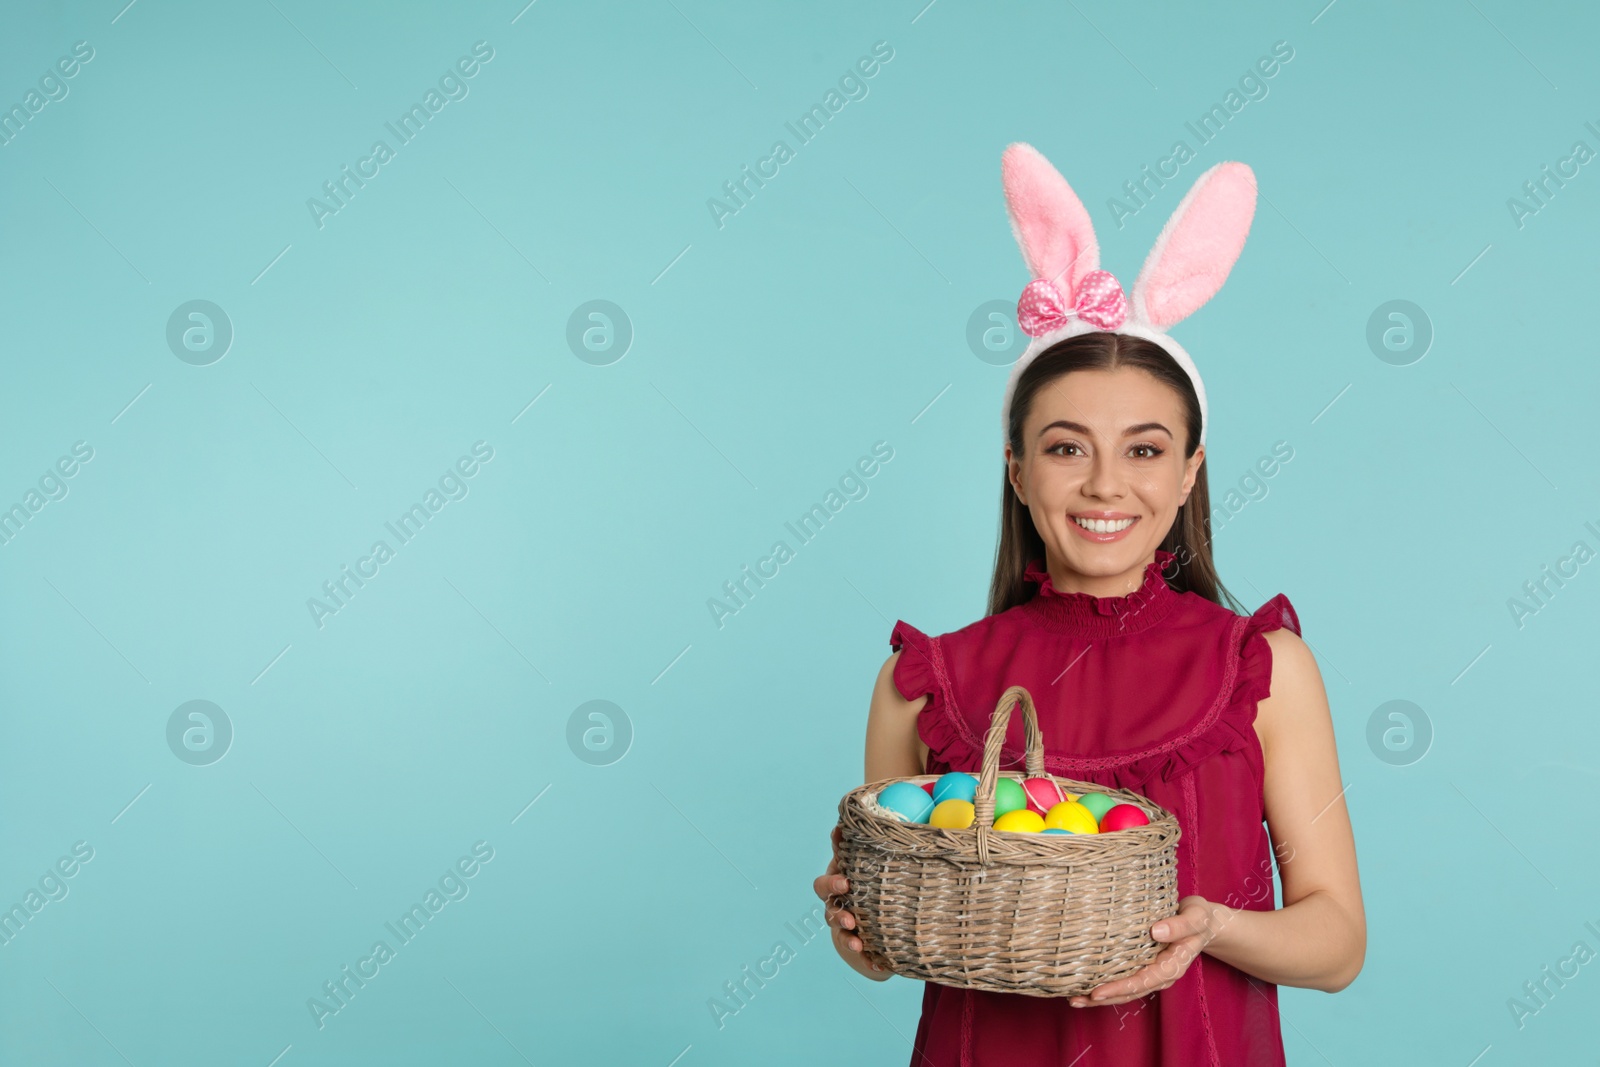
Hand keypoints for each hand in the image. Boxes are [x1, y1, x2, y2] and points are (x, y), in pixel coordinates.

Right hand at [813, 824, 891, 979]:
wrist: (879, 912)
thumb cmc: (875, 878)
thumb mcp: (871, 861)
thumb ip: (866, 842)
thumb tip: (860, 816)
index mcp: (839, 883)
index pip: (826, 882)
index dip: (833, 882)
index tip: (846, 882)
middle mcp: (837, 905)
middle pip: (828, 907)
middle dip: (836, 909)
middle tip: (849, 912)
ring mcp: (846, 927)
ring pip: (839, 931)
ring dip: (846, 937)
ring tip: (858, 944)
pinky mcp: (859, 946)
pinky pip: (862, 955)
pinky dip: (869, 961)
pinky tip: (878, 964)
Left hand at [1070, 895, 1222, 1007]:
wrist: (1203, 922)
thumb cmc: (1199, 918)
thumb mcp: (1196, 918)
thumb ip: (1179, 925)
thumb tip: (1155, 931)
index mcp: (1173, 966)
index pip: (1143, 981)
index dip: (1120, 988)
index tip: (1097, 992)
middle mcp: (1160, 974)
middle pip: (1130, 992)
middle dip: (1103, 998)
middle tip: (1075, 999)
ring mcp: (1151, 972)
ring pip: (1125, 990)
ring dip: (1101, 996)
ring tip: (1074, 998)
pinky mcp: (1144, 965)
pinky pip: (1124, 978)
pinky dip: (1106, 983)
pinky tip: (1086, 983)